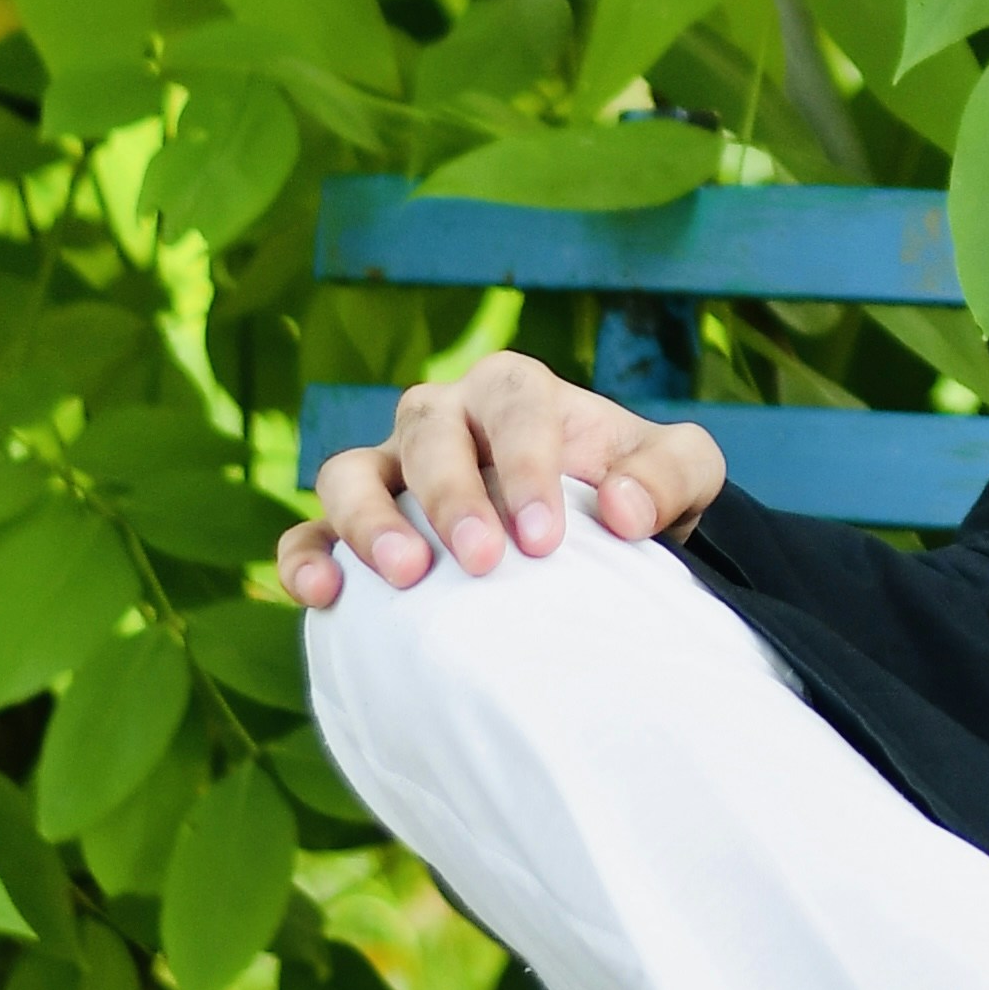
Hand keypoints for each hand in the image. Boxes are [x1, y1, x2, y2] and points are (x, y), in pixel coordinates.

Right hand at [278, 347, 725, 611]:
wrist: (601, 545)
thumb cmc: (635, 495)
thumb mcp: (685, 473)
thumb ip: (671, 473)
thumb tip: (622, 510)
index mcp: (517, 391)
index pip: (513, 404)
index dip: (524, 463)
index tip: (546, 539)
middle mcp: (443, 419)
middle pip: (426, 432)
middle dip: (452, 495)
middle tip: (483, 560)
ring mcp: (390, 472)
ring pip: (348, 472)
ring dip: (367, 521)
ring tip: (406, 576)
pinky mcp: (352, 532)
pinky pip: (307, 535)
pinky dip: (304, 560)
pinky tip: (323, 597)